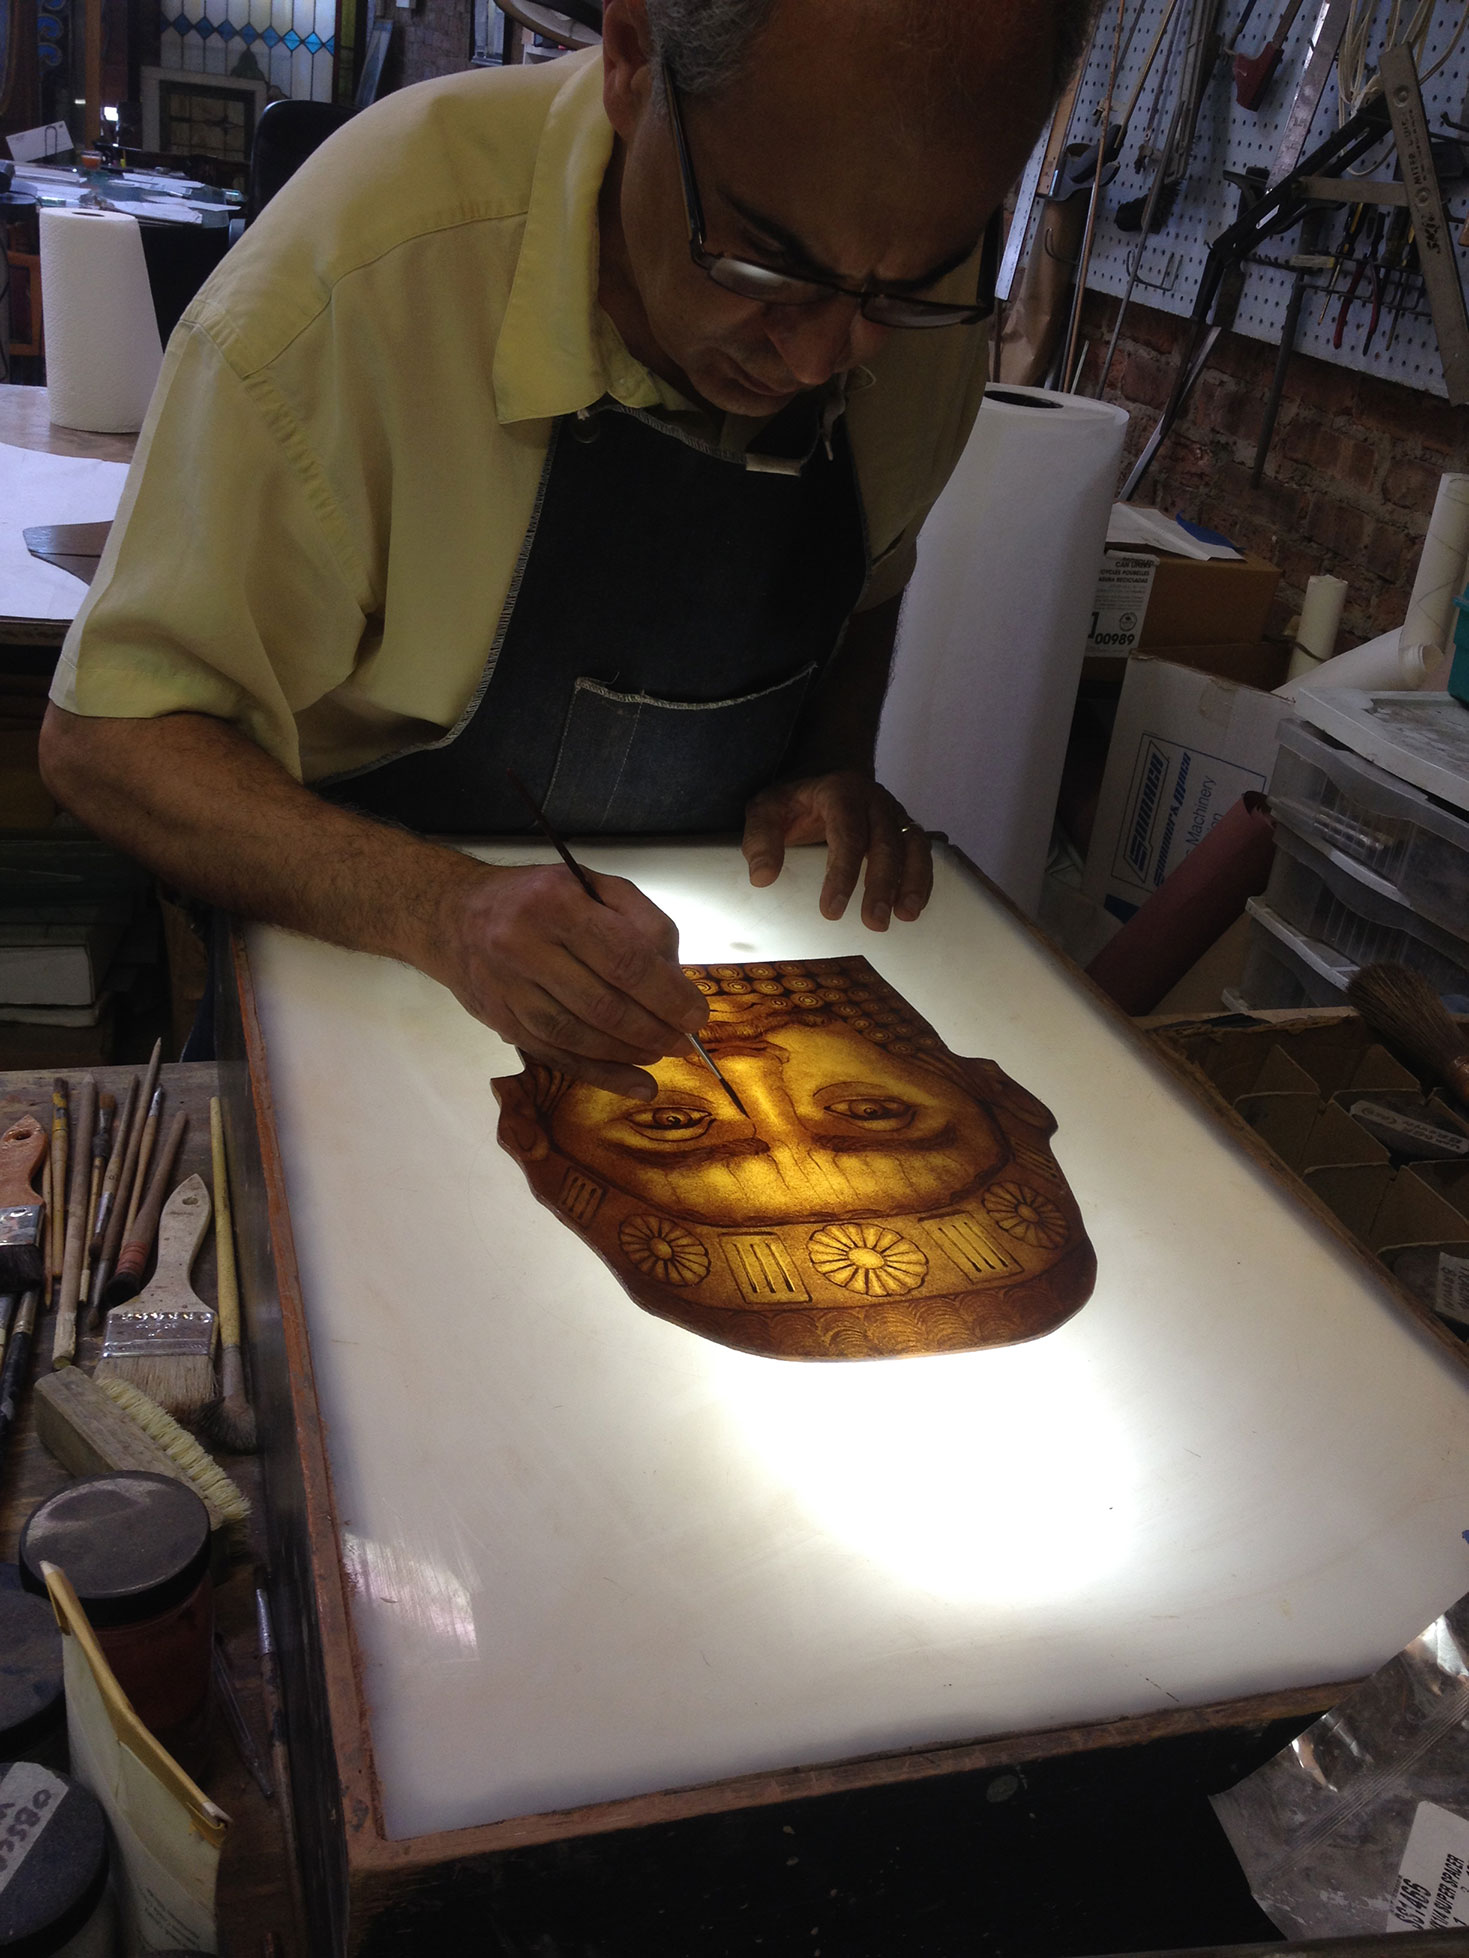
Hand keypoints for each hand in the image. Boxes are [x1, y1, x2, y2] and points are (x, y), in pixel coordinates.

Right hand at [431, 864, 707, 1098]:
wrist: (454, 916)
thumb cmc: (537, 897)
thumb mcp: (593, 885)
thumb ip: (641, 922)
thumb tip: (676, 978)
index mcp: (555, 903)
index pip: (624, 959)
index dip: (667, 994)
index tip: (696, 1014)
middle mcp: (524, 946)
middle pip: (602, 1004)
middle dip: (654, 1030)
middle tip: (685, 1041)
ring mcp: (507, 988)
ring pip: (578, 1036)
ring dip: (628, 1054)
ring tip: (661, 1055)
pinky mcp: (500, 1021)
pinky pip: (556, 1056)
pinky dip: (600, 1075)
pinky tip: (635, 1083)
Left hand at [741, 771, 932, 929]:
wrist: (824, 776)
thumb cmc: (794, 801)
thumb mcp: (766, 810)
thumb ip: (761, 839)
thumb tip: (763, 878)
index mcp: (840, 792)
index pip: (847, 833)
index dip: (842, 873)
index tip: (831, 911)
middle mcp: (874, 800)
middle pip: (886, 842)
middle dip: (882, 885)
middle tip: (874, 922)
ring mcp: (894, 813)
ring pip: (912, 845)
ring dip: (911, 882)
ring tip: (905, 917)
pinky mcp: (905, 828)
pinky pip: (922, 852)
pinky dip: (922, 880)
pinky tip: (912, 908)